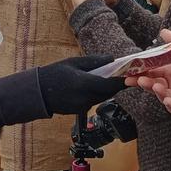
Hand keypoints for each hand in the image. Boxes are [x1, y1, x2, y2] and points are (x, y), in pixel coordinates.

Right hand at [0, 55, 120, 126]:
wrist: (37, 93)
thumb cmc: (54, 74)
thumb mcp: (73, 62)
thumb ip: (94, 62)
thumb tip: (112, 59)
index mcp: (84, 84)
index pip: (110, 85)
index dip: (123, 81)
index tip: (133, 75)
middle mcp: (85, 98)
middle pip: (109, 92)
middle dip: (116, 84)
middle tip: (124, 74)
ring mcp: (83, 106)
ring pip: (102, 97)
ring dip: (106, 89)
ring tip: (107, 77)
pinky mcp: (80, 110)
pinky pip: (94, 101)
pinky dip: (96, 93)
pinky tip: (92, 85)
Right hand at [125, 29, 170, 118]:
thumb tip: (163, 32)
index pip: (152, 69)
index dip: (140, 69)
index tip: (129, 68)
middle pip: (152, 83)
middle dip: (142, 81)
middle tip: (134, 79)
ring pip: (160, 95)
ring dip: (155, 90)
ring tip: (155, 85)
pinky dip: (169, 104)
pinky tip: (168, 99)